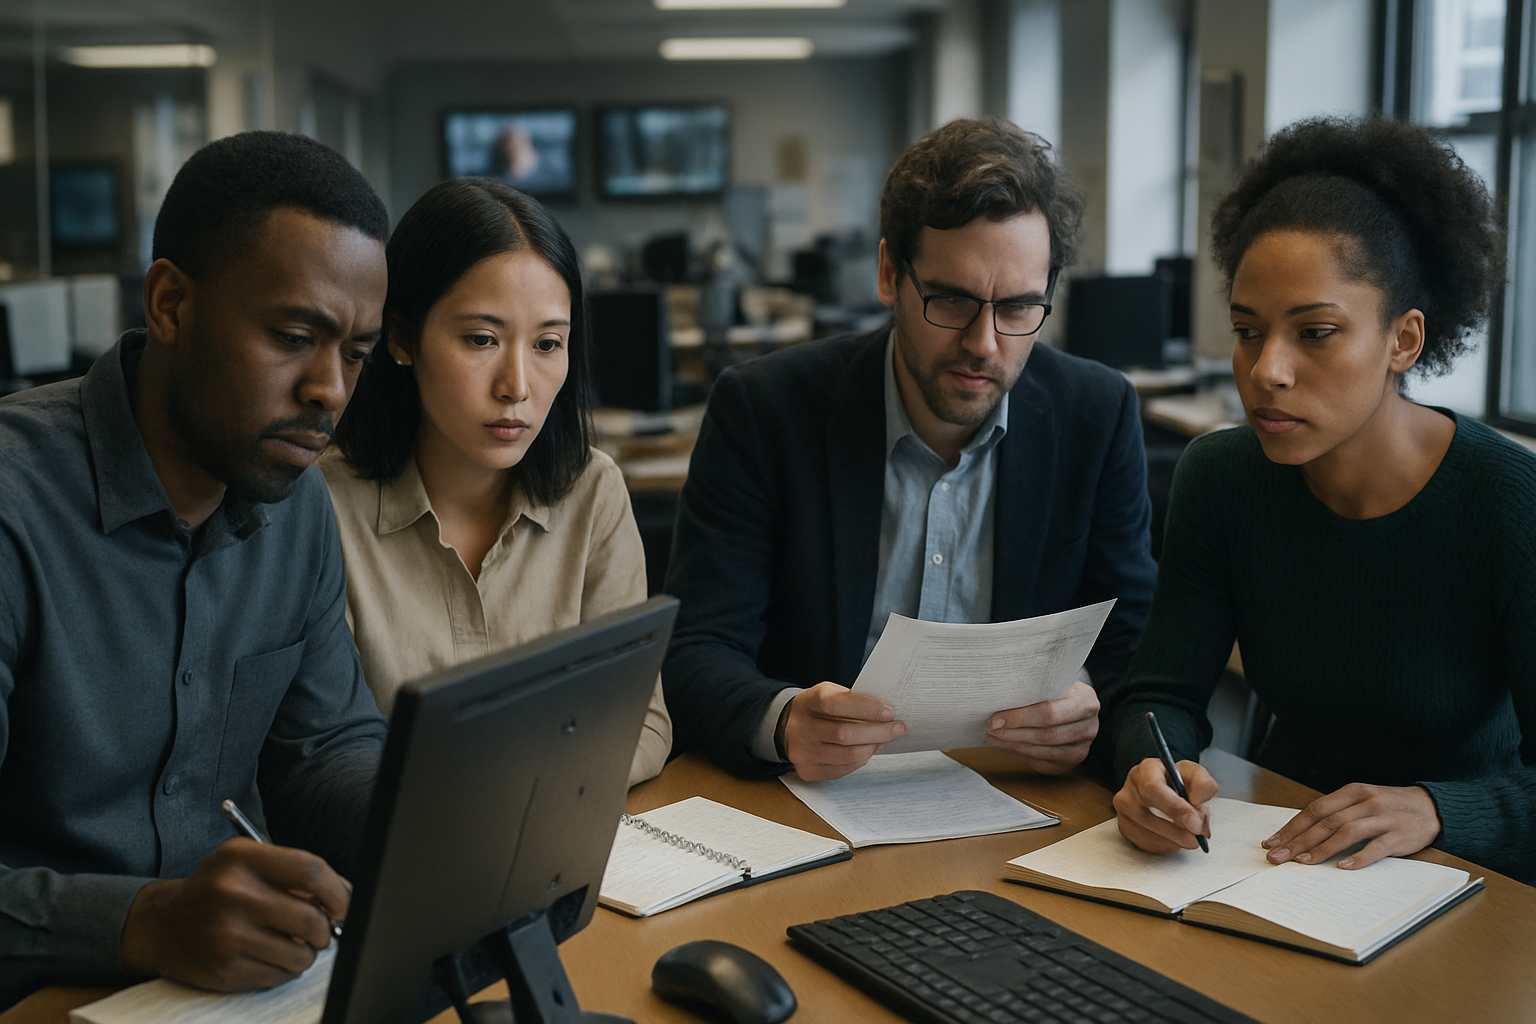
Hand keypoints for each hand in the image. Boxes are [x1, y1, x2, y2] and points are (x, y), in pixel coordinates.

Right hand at [120, 838, 349, 990]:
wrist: (161, 925)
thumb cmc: (217, 890)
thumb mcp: (248, 863)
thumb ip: (295, 873)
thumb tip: (346, 898)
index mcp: (242, 858)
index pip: (311, 870)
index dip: (338, 891)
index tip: (343, 905)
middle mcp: (233, 894)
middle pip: (310, 918)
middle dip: (326, 930)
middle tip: (321, 931)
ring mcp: (227, 934)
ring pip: (300, 954)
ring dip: (307, 953)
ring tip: (291, 943)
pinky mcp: (224, 968)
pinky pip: (279, 975)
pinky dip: (284, 969)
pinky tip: (266, 955)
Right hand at [783, 681, 905, 781]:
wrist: (788, 727)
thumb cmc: (818, 709)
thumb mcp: (830, 693)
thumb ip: (853, 701)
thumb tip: (886, 715)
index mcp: (807, 702)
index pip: (835, 705)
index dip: (865, 709)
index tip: (889, 712)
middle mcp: (801, 729)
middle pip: (844, 734)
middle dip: (877, 732)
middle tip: (897, 728)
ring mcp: (802, 753)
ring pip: (847, 755)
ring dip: (871, 747)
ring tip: (883, 740)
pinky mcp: (808, 771)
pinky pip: (843, 769)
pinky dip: (860, 760)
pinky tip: (867, 750)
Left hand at [982, 680, 1098, 773]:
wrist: (1077, 705)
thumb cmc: (1060, 691)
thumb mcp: (1053, 683)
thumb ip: (1033, 690)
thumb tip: (997, 700)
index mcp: (1086, 702)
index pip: (1050, 713)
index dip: (1020, 718)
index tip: (996, 719)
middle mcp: (1089, 727)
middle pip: (1046, 736)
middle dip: (1013, 733)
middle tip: (990, 729)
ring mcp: (1082, 748)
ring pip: (1042, 752)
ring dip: (1013, 745)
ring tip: (993, 738)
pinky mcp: (1072, 762)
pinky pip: (1042, 763)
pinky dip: (1021, 755)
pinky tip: (1006, 746)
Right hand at [1113, 757, 1219, 852]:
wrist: (1166, 789)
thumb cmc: (1178, 781)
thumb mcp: (1195, 775)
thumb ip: (1202, 784)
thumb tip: (1197, 801)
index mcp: (1147, 770)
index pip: (1153, 788)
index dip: (1174, 808)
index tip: (1194, 823)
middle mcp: (1129, 788)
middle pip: (1145, 814)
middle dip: (1175, 831)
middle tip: (1196, 838)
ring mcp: (1123, 809)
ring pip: (1145, 833)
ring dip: (1172, 841)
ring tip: (1190, 838)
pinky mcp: (1125, 826)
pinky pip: (1144, 843)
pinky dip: (1164, 846)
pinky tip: (1175, 839)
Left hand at [1263, 783, 1441, 869]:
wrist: (1432, 807)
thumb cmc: (1389, 806)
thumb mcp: (1362, 801)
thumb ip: (1337, 813)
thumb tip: (1302, 833)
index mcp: (1352, 792)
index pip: (1314, 809)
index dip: (1292, 826)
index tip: (1272, 842)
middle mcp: (1365, 802)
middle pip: (1325, 822)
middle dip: (1298, 840)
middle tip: (1278, 857)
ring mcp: (1382, 818)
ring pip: (1346, 833)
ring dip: (1322, 849)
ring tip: (1302, 862)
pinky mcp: (1399, 835)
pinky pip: (1375, 847)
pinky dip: (1358, 857)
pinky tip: (1342, 867)